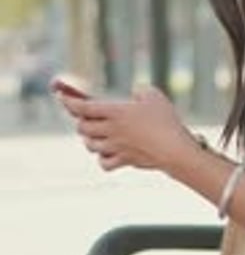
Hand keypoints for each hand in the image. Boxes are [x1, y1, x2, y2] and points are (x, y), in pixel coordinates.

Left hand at [58, 86, 195, 173]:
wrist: (174, 149)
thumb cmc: (165, 120)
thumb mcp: (153, 95)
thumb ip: (140, 91)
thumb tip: (134, 95)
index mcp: (115, 112)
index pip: (83, 107)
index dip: (69, 102)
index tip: (61, 97)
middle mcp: (111, 130)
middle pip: (83, 128)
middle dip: (82, 122)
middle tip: (86, 117)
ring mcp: (116, 147)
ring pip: (90, 146)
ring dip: (90, 140)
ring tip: (96, 134)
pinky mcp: (125, 161)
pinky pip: (104, 163)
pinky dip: (103, 159)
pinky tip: (109, 153)